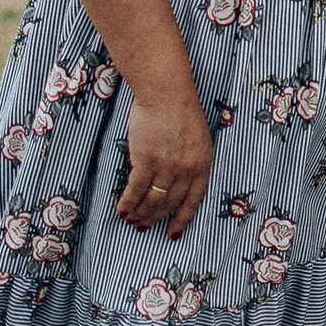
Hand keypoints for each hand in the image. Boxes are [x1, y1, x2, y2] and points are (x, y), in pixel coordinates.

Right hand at [115, 86, 212, 236]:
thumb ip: (190, 161)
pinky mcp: (146, 161)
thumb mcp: (197, 139)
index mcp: (203, 164)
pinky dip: (128, 202)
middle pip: (169, 203)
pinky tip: (122, 210)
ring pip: (152, 200)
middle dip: (155, 218)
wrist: (165, 92)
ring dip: (140, 213)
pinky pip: (136, 190)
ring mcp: (167, 167)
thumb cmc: (179, 110)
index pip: (193, 200)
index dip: (182, 219)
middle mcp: (187, 170)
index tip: (174, 233)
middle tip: (143, 226)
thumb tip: (175, 181)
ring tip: (131, 220)